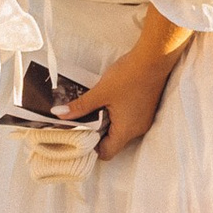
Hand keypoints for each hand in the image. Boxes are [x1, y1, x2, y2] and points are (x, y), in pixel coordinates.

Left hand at [62, 16, 192, 158]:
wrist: (154, 58)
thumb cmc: (128, 76)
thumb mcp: (101, 92)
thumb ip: (80, 106)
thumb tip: (58, 114)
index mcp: (126, 131)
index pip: (106, 153)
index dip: (91, 148)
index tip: (79, 135)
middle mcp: (137, 130)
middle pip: (113, 143)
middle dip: (97, 134)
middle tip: (82, 121)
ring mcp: (144, 120)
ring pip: (120, 131)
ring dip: (107, 124)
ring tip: (94, 110)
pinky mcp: (146, 110)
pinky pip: (128, 121)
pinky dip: (117, 116)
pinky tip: (108, 103)